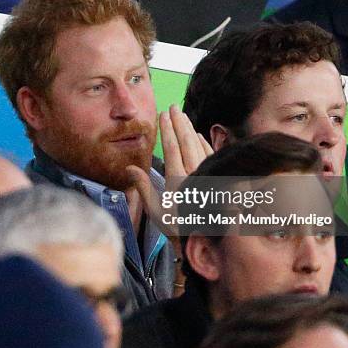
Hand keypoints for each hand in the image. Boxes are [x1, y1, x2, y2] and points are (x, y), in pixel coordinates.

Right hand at [127, 104, 212, 237]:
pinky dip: (204, 142)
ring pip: (199, 145)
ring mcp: (208, 174)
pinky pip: (210, 154)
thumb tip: (130, 168)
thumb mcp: (157, 212)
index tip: (162, 115)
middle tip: (173, 107)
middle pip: (186, 141)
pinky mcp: (217, 177)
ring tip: (182, 116)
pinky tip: (199, 135)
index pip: (171, 147)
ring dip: (190, 128)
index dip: (166, 129)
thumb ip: (143, 188)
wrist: (207, 239)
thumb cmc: (179, 227)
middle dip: (178, 122)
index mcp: (178, 180)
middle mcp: (194, 173)